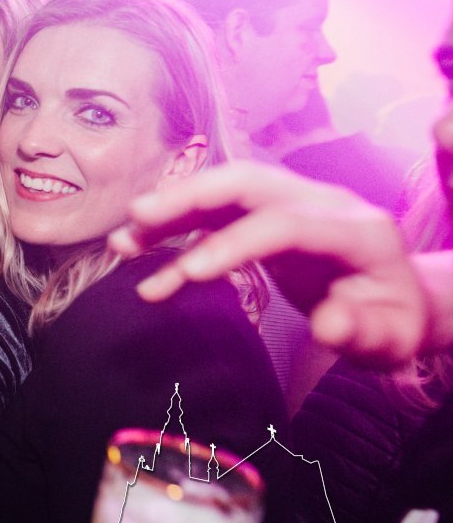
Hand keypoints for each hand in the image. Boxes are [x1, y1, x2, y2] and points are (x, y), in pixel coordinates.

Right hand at [108, 160, 428, 367]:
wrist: (398, 301)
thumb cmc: (390, 322)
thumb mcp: (389, 340)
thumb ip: (360, 331)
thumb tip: (330, 324)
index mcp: (356, 230)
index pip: (285, 223)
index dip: (234, 244)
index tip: (189, 274)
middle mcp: (321, 203)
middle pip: (247, 183)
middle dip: (188, 196)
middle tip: (137, 217)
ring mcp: (292, 203)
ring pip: (224, 192)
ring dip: (171, 212)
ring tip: (124, 243)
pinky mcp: (267, 215)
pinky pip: (216, 217)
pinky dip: (178, 236)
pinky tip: (147, 266)